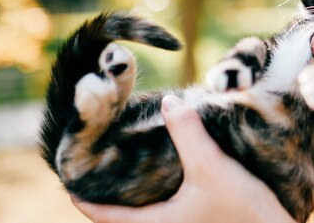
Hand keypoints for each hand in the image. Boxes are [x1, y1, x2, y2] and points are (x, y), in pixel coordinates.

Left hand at [72, 95, 293, 222]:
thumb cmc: (243, 212)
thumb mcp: (212, 167)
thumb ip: (188, 133)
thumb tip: (169, 103)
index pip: (105, 217)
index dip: (84, 201)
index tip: (70, 184)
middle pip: (124, 218)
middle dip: (110, 196)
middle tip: (102, 170)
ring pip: (149, 213)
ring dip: (138, 195)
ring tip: (133, 168)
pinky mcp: (203, 220)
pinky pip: (170, 209)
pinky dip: (161, 193)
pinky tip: (174, 173)